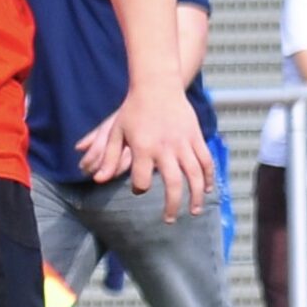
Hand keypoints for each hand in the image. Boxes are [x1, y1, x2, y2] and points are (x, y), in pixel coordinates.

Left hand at [77, 84, 213, 220]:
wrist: (157, 86)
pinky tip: (207, 190)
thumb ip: (108, 157)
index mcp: (143, 148)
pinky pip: (206, 162)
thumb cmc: (132, 110)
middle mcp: (165, 148)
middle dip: (172, 206)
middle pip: (173, 184)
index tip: (138, 189)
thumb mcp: (115, 132)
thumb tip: (97, 180)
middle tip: (168, 219)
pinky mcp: (196, 137)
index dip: (139, 189)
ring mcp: (184, 143)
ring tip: (194, 212)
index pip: (142, 181)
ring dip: (196, 197)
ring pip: (195, 176)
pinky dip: (209, 177)